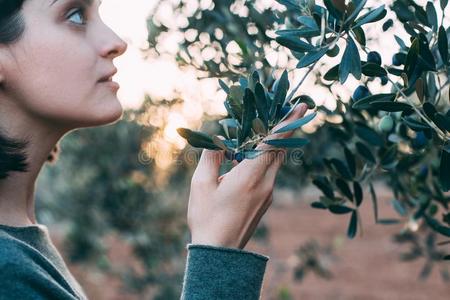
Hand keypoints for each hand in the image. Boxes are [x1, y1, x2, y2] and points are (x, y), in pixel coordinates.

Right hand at [187, 103, 308, 248]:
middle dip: (286, 128)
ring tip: (267, 129)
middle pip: (280, 149)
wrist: (220, 253)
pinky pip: (269, 173)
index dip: (288, 122)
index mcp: (250, 176)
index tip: (301, 106)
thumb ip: (211, 156)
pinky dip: (265, 159)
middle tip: (291, 109)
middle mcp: (265, 183)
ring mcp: (268, 193)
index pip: (273, 142)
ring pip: (275, 161)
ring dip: (275, 144)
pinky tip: (249, 157)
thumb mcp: (201, 184)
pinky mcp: (265, 201)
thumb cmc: (207, 218)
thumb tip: (219, 139)